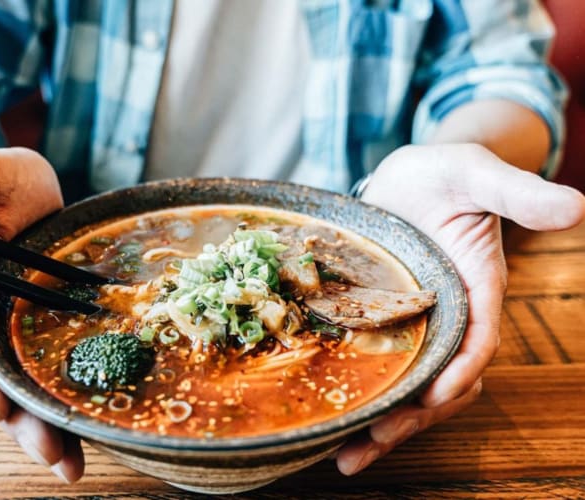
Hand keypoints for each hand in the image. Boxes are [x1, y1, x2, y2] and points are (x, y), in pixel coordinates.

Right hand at [0, 147, 84, 481]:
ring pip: (26, 381)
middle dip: (18, 419)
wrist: (24, 184)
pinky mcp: (47, 324)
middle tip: (52, 455)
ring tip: (74, 463)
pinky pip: (58, 362)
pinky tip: (98, 422)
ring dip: (48, 423)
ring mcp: (15, 324)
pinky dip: (73, 393)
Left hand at [336, 143, 584, 474]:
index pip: (477, 341)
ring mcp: (415, 324)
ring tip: (343, 455)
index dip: (458, 372)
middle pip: (441, 380)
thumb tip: (575, 206)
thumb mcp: (476, 173)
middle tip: (371, 443)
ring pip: (408, 385)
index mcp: (477, 289)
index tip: (432, 398)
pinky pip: (378, 366)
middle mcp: (450, 316)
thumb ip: (518, 193)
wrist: (408, 176)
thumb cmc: (447, 171)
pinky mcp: (383, 323)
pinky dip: (362, 393)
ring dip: (383, 421)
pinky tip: (330, 418)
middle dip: (412, 416)